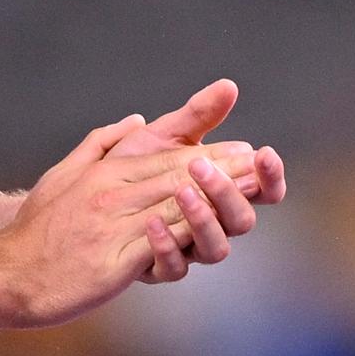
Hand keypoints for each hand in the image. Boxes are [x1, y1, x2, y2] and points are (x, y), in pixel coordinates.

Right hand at [0, 93, 252, 326]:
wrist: (4, 273)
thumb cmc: (35, 231)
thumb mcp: (63, 176)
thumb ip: (100, 145)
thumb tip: (134, 120)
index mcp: (104, 174)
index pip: (167, 158)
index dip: (210, 154)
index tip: (245, 152)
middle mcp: (110, 194)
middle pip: (178, 176)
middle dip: (224, 170)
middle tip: (261, 166)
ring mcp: (112, 227)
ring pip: (174, 206)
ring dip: (218, 198)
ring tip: (251, 194)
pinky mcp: (113, 262)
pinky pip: (158, 244)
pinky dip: (188, 234)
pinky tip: (217, 230)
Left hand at [103, 83, 286, 283]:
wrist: (83, 204)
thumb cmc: (131, 170)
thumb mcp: (162, 138)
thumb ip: (197, 116)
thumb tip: (228, 87)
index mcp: (221, 194)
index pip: (263, 189)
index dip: (271, 176)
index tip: (264, 153)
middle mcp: (212, 225)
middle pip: (242, 220)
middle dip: (228, 192)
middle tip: (201, 165)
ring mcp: (188, 249)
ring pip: (216, 249)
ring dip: (202, 219)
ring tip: (182, 191)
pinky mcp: (159, 269)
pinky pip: (174, 268)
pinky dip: (167, 246)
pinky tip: (152, 223)